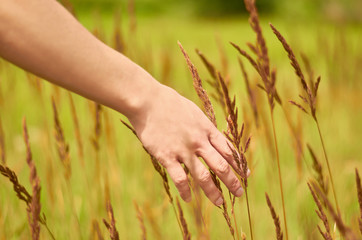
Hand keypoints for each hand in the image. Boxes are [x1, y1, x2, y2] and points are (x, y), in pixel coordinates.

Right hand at [128, 84, 244, 205]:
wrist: (147, 101)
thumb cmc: (170, 104)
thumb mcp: (194, 112)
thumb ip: (203, 127)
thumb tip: (213, 137)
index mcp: (206, 129)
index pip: (228, 150)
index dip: (239, 164)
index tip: (245, 174)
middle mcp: (199, 141)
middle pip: (221, 165)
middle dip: (232, 182)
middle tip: (239, 193)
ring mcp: (184, 150)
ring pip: (203, 176)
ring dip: (213, 192)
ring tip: (219, 202)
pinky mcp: (167, 156)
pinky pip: (180, 178)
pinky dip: (185, 191)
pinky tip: (188, 199)